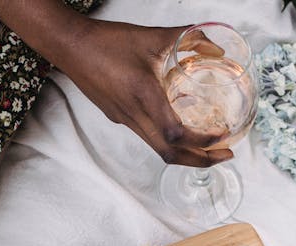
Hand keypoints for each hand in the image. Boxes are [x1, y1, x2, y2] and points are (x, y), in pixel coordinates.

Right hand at [58, 20, 232, 166]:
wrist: (70, 46)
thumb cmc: (106, 41)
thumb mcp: (153, 36)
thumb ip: (189, 37)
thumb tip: (216, 46)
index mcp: (143, 95)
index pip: (176, 134)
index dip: (202, 141)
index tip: (222, 136)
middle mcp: (133, 115)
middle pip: (169, 154)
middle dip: (200, 160)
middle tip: (225, 154)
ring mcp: (124, 120)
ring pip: (158, 149)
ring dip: (186, 153)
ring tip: (208, 147)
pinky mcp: (118, 118)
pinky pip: (148, 137)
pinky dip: (169, 141)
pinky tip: (180, 128)